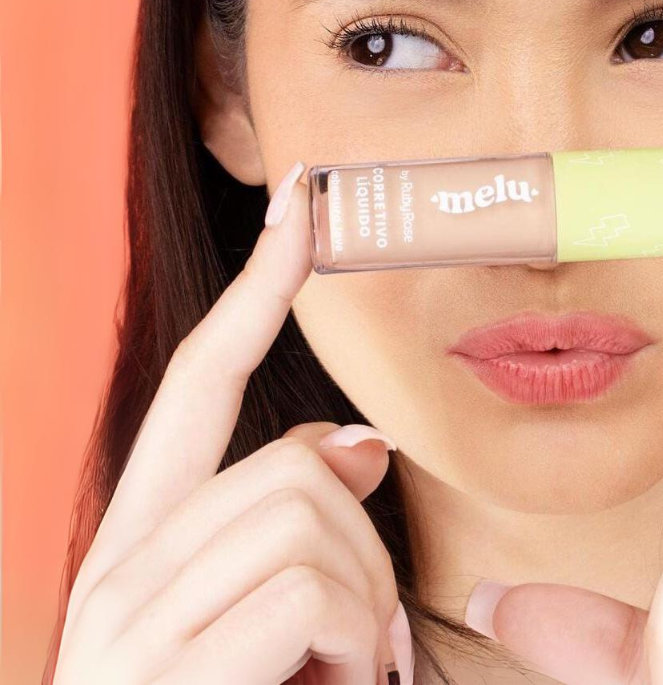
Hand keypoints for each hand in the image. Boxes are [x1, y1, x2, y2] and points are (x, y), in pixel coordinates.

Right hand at [53, 162, 414, 684]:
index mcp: (145, 543)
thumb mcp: (270, 625)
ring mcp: (129, 625)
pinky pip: (301, 595)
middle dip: (361, 547)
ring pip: (303, 517)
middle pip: (290, 466)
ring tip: (340, 683)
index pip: (201, 382)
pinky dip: (349, 645)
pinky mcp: (160, 676)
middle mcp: (119, 569)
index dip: (255, 287)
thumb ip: (294, 529)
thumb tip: (353, 446)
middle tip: (361, 646)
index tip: (300, 206)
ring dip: (359, 605)